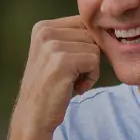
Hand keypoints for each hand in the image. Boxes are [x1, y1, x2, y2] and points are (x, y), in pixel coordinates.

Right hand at [12, 16, 99, 136]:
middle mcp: (45, 32)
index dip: (86, 46)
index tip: (71, 65)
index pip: (83, 23)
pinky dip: (91, 77)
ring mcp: (52, 45)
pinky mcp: (62, 60)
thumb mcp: (55, 55)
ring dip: (90, 69)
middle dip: (89, 57)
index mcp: (42, 27)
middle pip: (90, 35)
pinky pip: (94, 61)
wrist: (33, 116)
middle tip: (72, 76)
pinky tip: (75, 87)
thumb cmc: (50, 87)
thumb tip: (106, 27)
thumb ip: (72, 38)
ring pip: (95, 48)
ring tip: (72, 82)